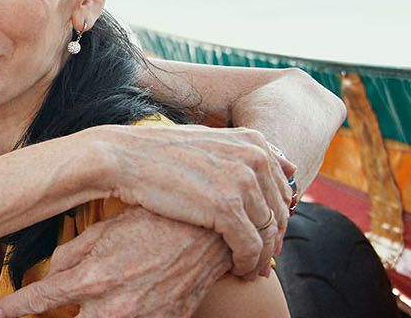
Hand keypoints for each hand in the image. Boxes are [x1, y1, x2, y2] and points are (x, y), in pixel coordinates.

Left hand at [0, 208, 228, 317]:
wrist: (210, 233)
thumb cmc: (154, 223)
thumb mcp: (105, 230)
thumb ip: (71, 254)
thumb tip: (49, 273)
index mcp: (94, 278)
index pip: (41, 299)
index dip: (16, 308)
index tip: (0, 313)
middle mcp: (114, 306)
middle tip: (33, 317)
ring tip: (85, 308)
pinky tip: (117, 308)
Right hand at [85, 124, 292, 276]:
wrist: (123, 157)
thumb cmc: (159, 153)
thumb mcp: (209, 141)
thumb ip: (245, 152)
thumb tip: (287, 164)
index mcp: (253, 142)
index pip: (282, 188)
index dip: (278, 217)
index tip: (267, 235)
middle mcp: (253, 159)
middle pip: (279, 212)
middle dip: (273, 240)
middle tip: (263, 259)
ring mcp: (241, 183)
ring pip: (268, 232)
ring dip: (261, 256)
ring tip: (250, 269)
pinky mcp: (226, 208)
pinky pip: (250, 246)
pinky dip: (247, 262)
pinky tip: (237, 270)